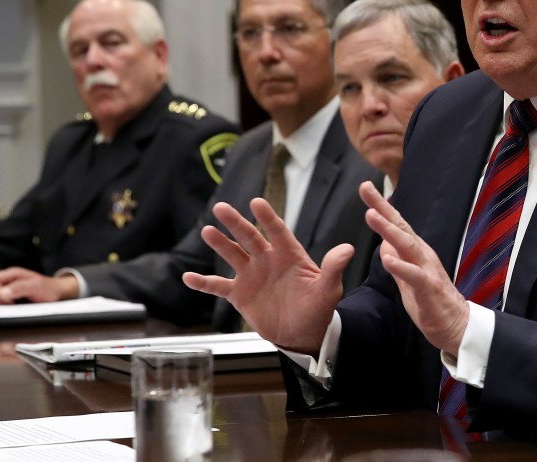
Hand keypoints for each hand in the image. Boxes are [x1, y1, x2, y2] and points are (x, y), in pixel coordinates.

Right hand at [0, 267, 78, 303]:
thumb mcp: (38, 285)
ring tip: (12, 310)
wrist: (57, 296)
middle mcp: (5, 283)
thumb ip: (20, 287)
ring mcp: (4, 293)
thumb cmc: (48, 288)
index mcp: (11, 274)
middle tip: (10, 306)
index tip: (8, 301)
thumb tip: (2, 293)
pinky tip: (11, 313)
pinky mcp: (5, 304)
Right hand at [182, 199, 352, 355]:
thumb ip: (333, 268)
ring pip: (233, 254)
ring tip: (207, 231)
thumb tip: (348, 248)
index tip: (256, 202)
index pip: (277, 231)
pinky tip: (188, 277)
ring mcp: (252, 275)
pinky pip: (219, 286)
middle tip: (221, 208)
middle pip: (249, 237)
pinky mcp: (240, 294)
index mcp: (289, 255)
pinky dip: (203, 282)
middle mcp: (268, 260)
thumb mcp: (328, 290)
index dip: (267, 218)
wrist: (302, 334)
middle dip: (236, 223)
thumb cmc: (318, 309)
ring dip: (220, 244)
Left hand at [360, 181, 469, 355]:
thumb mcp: (407, 279)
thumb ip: (397, 261)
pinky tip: (387, 258)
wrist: (456, 326)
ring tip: (371, 214)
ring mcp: (427, 269)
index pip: (396, 224)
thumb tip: (384, 244)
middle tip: (365, 188)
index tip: (365, 187)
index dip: (380, 206)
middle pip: (400, 226)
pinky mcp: (429, 289)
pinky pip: (414, 275)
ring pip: (406, 245)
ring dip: (388, 229)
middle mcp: (422, 254)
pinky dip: (400, 266)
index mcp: (415, 251)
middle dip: (382, 207)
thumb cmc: (431, 302)